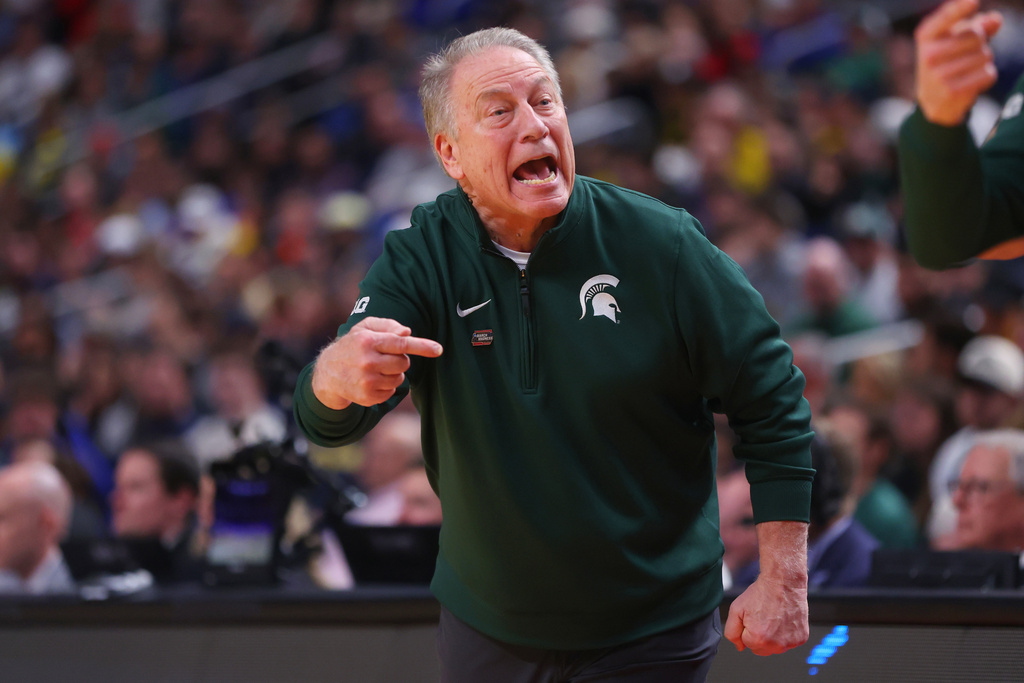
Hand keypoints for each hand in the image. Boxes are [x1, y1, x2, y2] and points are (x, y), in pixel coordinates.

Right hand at [311, 317, 442, 408]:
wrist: (328, 373)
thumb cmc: (353, 345)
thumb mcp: (365, 328)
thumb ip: (388, 326)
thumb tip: (407, 332)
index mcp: (368, 341)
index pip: (401, 343)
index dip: (422, 346)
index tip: (439, 349)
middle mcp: (367, 362)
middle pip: (404, 363)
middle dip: (400, 360)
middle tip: (385, 357)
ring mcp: (367, 381)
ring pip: (399, 378)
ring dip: (393, 374)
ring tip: (375, 369)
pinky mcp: (367, 397)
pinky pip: (391, 392)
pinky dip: (386, 386)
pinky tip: (371, 381)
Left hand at [723, 575, 808, 655]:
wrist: (783, 582)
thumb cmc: (761, 594)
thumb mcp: (735, 610)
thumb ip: (732, 632)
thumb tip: (739, 647)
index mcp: (758, 639)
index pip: (746, 643)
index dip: (747, 629)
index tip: (753, 617)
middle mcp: (776, 645)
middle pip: (761, 650)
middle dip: (759, 636)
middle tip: (762, 618)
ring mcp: (791, 643)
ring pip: (775, 647)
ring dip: (772, 637)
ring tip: (773, 618)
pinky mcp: (801, 638)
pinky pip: (789, 642)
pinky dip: (786, 633)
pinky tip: (784, 619)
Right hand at [915, 0, 1002, 125]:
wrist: (933, 99)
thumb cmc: (947, 61)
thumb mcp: (955, 39)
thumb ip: (977, 26)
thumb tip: (995, 20)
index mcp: (926, 36)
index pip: (945, 18)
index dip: (959, 9)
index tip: (972, 2)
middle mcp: (929, 54)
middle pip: (976, 35)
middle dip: (980, 43)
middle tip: (967, 54)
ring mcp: (939, 74)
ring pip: (985, 55)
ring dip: (984, 61)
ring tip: (967, 69)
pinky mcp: (952, 91)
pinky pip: (988, 74)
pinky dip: (986, 76)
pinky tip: (972, 81)